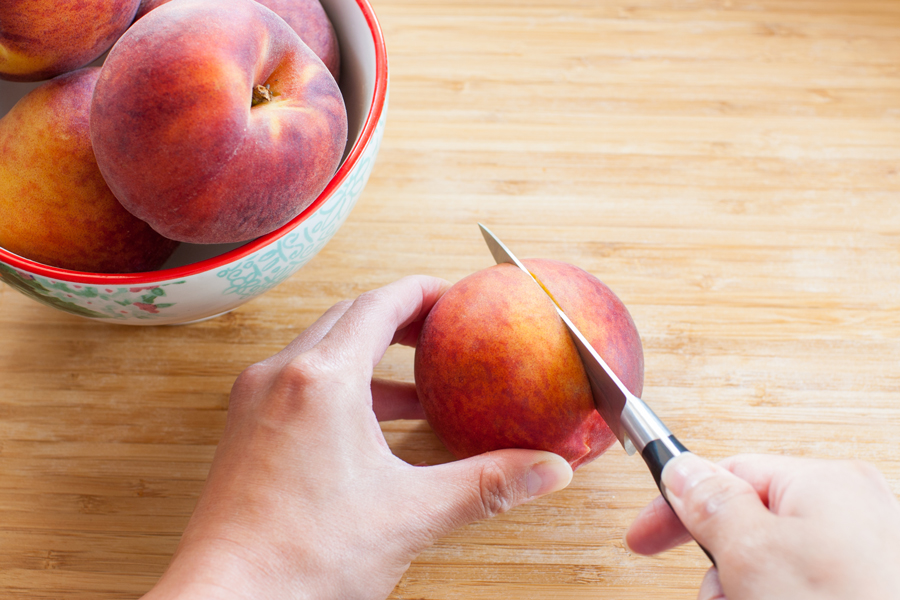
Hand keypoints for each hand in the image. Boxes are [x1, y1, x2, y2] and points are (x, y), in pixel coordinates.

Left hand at [142, 275, 573, 599]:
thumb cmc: (303, 557)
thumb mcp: (410, 513)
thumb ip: (486, 485)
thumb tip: (547, 470)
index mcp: (322, 379)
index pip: (379, 304)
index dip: (423, 293)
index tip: (456, 295)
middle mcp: (281, 375)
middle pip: (349, 316)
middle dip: (399, 318)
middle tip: (443, 331)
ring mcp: (256, 400)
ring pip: (322, 349)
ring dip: (371, 356)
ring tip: (419, 385)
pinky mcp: (246, 428)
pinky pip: (301, 382)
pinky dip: (343, 386)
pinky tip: (373, 425)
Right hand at [626, 453, 899, 599]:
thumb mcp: (752, 553)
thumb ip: (711, 502)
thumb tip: (682, 470)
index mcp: (825, 483)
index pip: (728, 473)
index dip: (677, 506)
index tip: (644, 538)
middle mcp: (853, 511)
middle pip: (751, 525)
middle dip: (720, 567)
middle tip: (714, 596)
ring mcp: (867, 557)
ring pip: (775, 566)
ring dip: (745, 591)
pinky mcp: (869, 590)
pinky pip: (804, 588)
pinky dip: (778, 597)